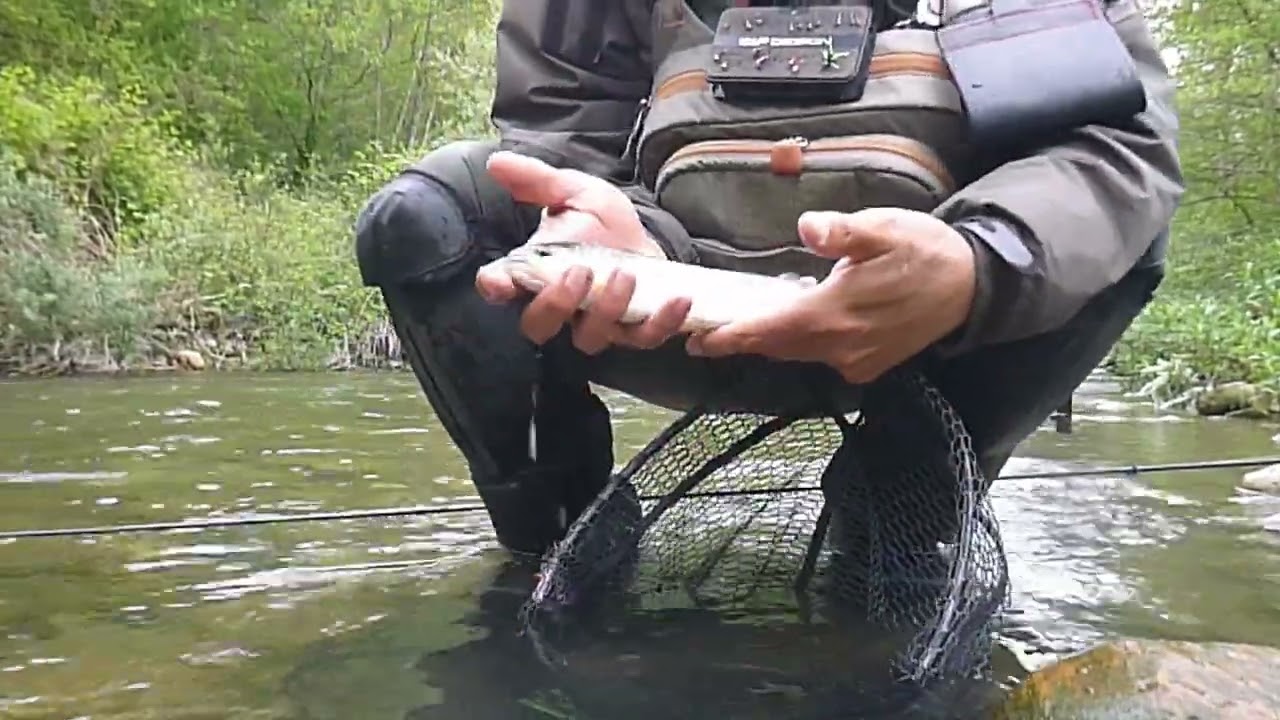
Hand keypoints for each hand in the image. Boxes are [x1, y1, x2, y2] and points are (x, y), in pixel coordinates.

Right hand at [476, 151, 691, 353]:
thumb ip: (537, 181)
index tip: (499, 281)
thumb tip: (498, 161)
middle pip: (539, 325)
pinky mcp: (634, 331)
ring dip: (606, 310)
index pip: (500, 286)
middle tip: (578, 273)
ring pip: (590, 337)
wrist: (643, 237)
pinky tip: (679, 300)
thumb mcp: (573, 192)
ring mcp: (596, 324)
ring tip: (625, 275)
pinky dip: (662, 323)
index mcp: (534, 273)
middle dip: (556, 304)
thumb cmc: (600, 221)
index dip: (497, 286)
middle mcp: (559, 306)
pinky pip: (644, 338)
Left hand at [685, 208, 976, 383]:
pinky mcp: (869, 365)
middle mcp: (841, 346)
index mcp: (835, 314)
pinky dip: (805, 342)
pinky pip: (824, 356)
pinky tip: (800, 319)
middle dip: (743, 341)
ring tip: (746, 325)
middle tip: (706, 335)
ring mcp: (857, 361)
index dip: (732, 337)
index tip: (699, 341)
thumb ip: (842, 232)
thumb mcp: (885, 228)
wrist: (973, 287)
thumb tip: (807, 227)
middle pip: (778, 347)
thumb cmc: (925, 252)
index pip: (769, 331)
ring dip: (773, 341)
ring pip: (800, 353)